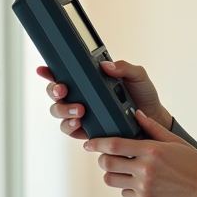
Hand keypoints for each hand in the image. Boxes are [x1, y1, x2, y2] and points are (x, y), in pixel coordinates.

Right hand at [37, 60, 172, 139]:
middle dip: (54, 91)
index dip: (50, 72)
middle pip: (56, 94)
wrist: (153, 119)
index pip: (65, 74)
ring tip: (78, 111)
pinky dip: (71, 127)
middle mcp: (82, 97)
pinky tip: (78, 123)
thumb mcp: (137, 76)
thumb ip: (124, 68)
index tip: (43, 69)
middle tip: (63, 90)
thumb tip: (107, 65)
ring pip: (59, 113)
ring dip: (63, 111)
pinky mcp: (88, 131)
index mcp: (90, 81)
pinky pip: (71, 131)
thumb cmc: (143, 95)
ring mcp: (83, 115)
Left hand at [84, 111, 196, 196]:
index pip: (114, 145)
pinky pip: (124, 193)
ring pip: (111, 179)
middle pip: (107, 163)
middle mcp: (145, 168)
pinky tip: (138, 182)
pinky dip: (126, 187)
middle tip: (106, 156)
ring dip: (112, 173)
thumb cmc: (194, 164)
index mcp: (151, 150)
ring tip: (122, 169)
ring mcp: (144, 186)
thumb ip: (153, 128)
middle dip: (101, 159)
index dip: (97, 143)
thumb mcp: (175, 141)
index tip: (89, 143)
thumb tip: (137, 115)